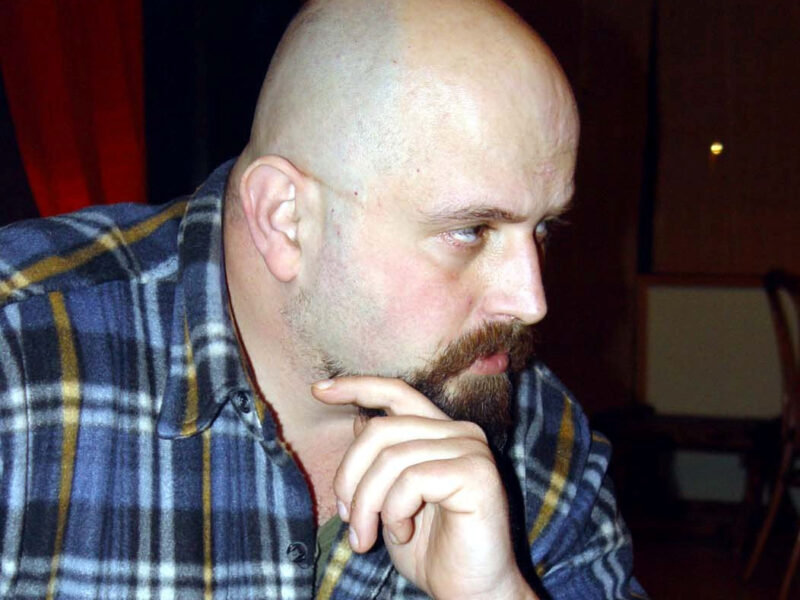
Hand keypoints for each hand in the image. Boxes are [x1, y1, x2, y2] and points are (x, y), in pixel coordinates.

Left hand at [311, 376, 536, 599]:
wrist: (470, 595)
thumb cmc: (431, 551)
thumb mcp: (390, 502)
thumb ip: (381, 461)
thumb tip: (359, 420)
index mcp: (440, 433)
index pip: (396, 393)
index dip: (357, 386)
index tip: (317, 390)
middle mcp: (460, 432)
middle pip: (380, 429)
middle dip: (349, 476)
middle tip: (345, 519)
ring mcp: (471, 450)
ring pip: (391, 458)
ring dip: (366, 504)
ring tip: (366, 536)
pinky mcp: (477, 474)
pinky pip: (412, 479)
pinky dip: (394, 511)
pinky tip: (401, 534)